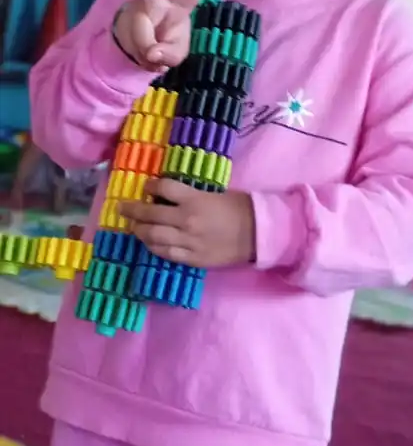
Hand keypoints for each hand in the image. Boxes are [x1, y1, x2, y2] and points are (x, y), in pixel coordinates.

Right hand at [114, 0, 217, 69]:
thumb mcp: (175, 53)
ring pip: (140, 34)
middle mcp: (158, 3)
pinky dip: (137, 56)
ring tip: (151, 55)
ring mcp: (138, 9)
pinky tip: (141, 53)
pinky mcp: (125, 18)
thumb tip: (151, 53)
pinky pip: (131, 44)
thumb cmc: (166, 41)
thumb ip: (170, 55)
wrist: (137, 43)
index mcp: (180, 8)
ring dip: (146, 51)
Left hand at [120, 178, 255, 266]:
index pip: (164, 189)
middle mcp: (186, 220)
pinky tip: (148, 243)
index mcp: (195, 200)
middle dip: (133, 210)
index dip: (151, 186)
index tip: (146, 186)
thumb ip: (192, 196)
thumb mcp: (215, 194)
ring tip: (133, 227)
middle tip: (122, 208)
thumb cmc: (239, 209)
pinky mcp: (192, 258)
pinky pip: (166, 253)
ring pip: (153, 236)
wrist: (257, 234)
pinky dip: (154, 247)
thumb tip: (171, 198)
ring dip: (140, 231)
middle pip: (151, 214)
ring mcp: (188, 241)